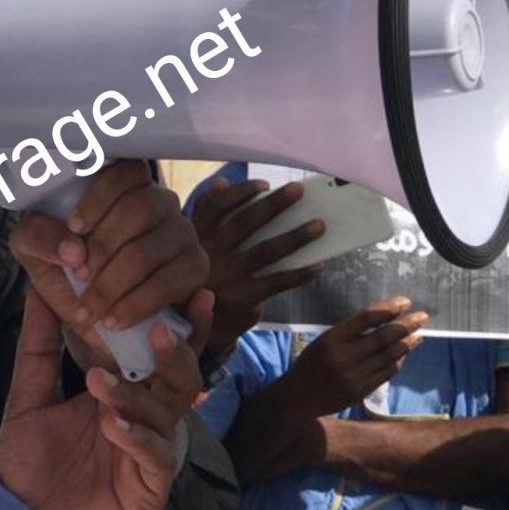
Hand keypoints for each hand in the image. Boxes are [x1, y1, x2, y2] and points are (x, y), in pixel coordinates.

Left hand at [0, 286, 210, 509]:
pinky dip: (137, 436)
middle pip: (180, 378)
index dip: (182, 326)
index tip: (193, 294)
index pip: (160, 353)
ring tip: (99, 383)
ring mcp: (151, 451)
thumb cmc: (29, 464)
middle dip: (173, 352)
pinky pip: (155, 456)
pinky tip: (112, 425)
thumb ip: (38, 347)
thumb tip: (39, 292)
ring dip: (137, 393)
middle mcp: (147, 417)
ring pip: (167, 412)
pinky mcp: (149, 487)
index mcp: (127, 391)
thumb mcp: (29, 397)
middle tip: (154, 330)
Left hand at [11, 161, 209, 368]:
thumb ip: (40, 237)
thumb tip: (72, 249)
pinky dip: (137, 304)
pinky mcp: (195, 267)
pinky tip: (115, 319)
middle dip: (105, 246)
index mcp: (123, 187)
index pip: (125, 172)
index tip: (75, 227)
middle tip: (81, 275)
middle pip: (142, 207)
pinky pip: (171, 282)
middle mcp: (159, 203)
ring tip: (92, 307)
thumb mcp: (37, 249)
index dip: (100, 197)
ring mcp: (182, 233)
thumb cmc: (66, 270)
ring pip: (151, 249)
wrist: (93, 313)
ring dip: (114, 283)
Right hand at [191, 177, 325, 356]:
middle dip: (274, 205)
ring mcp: (225, 277)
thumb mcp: (193, 246)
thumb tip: (224, 182)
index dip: (240, 193)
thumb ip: (206, 214)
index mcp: (196, 236)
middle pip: (244, 223)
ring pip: (265, 251)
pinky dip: (298, 274)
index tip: (264, 184)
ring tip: (318, 226)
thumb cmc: (200, 277)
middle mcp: (208, 254)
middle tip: (299, 190)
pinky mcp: (240, 299)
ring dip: (295, 237)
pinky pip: (275, 282)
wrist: (190, 327)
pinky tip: (316, 266)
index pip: (215, 206)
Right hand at [267, 297, 426, 420]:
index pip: (366, 318)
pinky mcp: (362, 391)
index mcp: (332, 338)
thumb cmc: (310, 364)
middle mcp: (345, 356)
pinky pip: (387, 373)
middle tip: (422, 316)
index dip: (388, 309)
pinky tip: (404, 354)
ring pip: (389, 356)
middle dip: (406, 325)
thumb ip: (349, 332)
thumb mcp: (323, 341)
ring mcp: (355, 376)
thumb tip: (383, 320)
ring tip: (419, 334)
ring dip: (407, 343)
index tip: (405, 302)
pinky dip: (398, 361)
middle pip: (383, 337)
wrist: (298, 398)